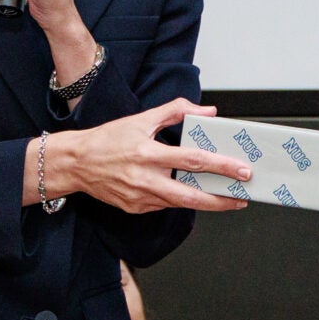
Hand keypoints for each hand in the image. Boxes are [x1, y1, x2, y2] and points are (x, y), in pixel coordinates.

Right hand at [43, 99, 249, 214]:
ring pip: (180, 205)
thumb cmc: (107, 140)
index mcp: (148, 154)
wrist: (76, 163)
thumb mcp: (141, 119)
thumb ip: (176, 111)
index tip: (242, 169)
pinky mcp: (136, 208)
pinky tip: (192, 194)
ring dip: (206, 203)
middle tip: (243, 197)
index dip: (221, 166)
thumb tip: (206, 111)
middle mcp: (144, 179)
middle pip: (191, 196)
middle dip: (221, 199)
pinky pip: (164, 205)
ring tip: (227, 199)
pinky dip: (180, 200)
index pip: (193, 160)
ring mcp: (140, 197)